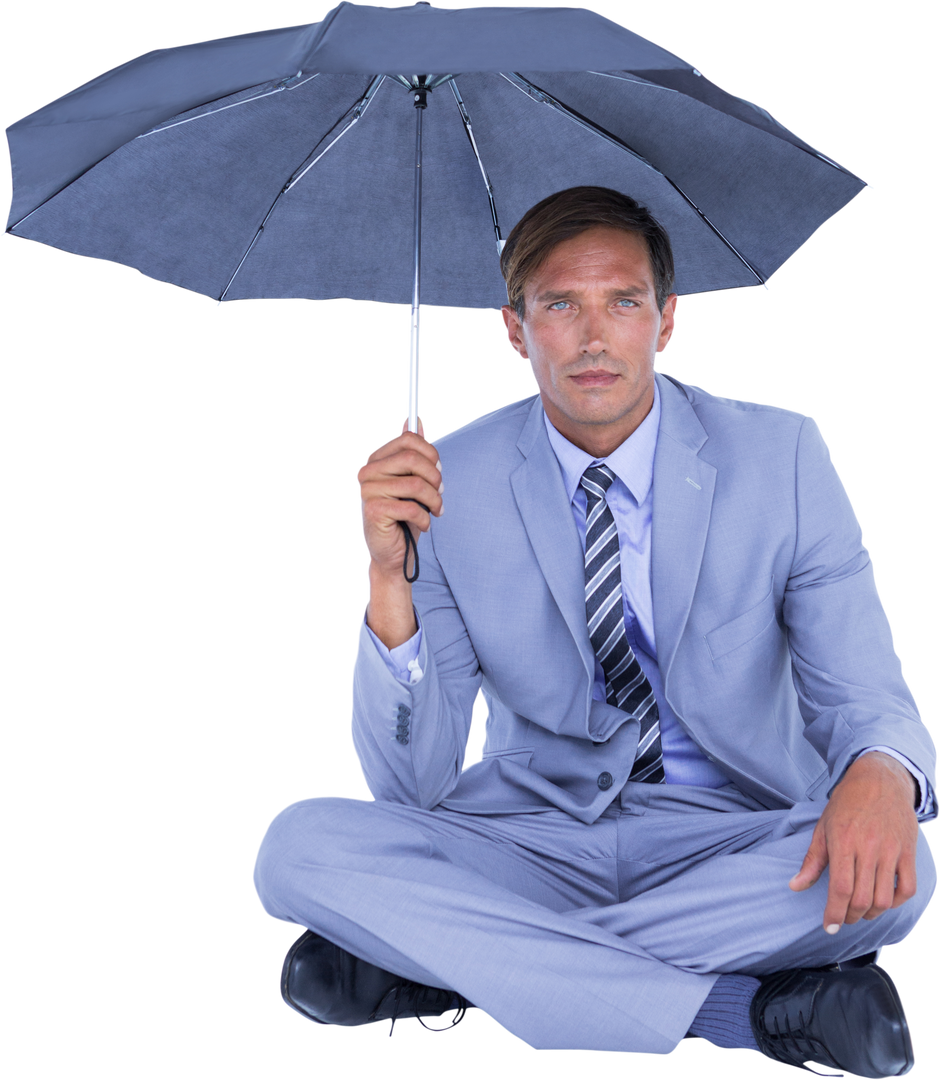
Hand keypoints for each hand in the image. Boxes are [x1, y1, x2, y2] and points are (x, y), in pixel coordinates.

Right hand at [355, 416, 443, 577]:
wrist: (392, 554)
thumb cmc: (404, 517)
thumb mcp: (413, 482)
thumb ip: (414, 454)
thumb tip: (418, 420)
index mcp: (377, 460)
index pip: (407, 439)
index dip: (430, 453)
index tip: (438, 470)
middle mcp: (367, 472)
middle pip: (412, 458)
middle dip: (435, 478)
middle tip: (440, 493)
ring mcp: (368, 490)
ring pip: (415, 484)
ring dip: (434, 500)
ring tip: (436, 510)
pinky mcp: (374, 511)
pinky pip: (412, 508)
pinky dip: (425, 519)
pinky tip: (424, 525)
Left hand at [789, 752, 918, 932]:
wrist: (880, 780)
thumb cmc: (847, 804)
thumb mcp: (823, 828)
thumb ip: (812, 861)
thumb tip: (796, 886)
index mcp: (843, 841)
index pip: (840, 888)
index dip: (834, 913)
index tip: (829, 927)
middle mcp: (869, 847)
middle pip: (862, 898)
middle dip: (851, 916)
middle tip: (844, 918)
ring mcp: (891, 850)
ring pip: (885, 898)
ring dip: (872, 913)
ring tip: (861, 911)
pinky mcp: (908, 852)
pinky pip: (908, 888)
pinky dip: (896, 902)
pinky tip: (883, 900)